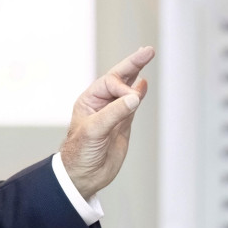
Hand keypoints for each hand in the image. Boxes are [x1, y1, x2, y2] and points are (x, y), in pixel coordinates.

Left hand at [61, 46, 153, 199]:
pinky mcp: (123, 124)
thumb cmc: (80, 153)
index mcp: (89, 101)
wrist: (83, 176)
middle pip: (119, 78)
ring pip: (127, 89)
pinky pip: (132, 104)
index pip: (110, 83)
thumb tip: (135, 96)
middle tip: (148, 50)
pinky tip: (143, 83)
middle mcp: (101, 103)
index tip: (132, 101)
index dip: (123, 87)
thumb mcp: (94, 131)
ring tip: (146, 56)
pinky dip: (139, 93)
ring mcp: (113, 113)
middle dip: (133, 64)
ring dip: (137, 73)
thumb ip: (114, 113)